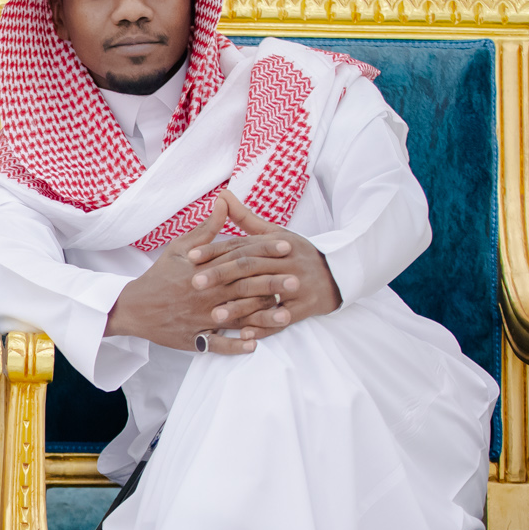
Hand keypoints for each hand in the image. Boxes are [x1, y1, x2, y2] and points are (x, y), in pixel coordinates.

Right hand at [105, 196, 279, 354]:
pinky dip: (234, 345)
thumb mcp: (179, 248)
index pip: (238, 257)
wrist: (132, 308)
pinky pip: (216, 344)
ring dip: (262, 318)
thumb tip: (223, 202)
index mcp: (201, 269)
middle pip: (242, 287)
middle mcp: (203, 293)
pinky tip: (254, 345)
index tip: (287, 247)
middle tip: (297, 282)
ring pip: (235, 317)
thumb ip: (206, 229)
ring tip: (286, 316)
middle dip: (270, 284)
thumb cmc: (159, 276)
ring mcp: (199, 317)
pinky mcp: (193, 337)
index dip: (263, 251)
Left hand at [185, 191, 339, 325]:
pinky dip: (265, 326)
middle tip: (194, 284)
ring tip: (214, 315)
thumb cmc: (297, 254)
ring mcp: (298, 284)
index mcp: (276, 242)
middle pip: (249, 267)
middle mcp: (287, 261)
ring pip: (265, 293)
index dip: (215, 251)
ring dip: (239, 306)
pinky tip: (245, 334)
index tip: (190, 257)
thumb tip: (222, 195)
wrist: (338, 273)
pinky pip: (284, 317)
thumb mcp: (275, 234)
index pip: (241, 246)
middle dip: (221, 275)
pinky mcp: (307, 305)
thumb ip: (246, 218)